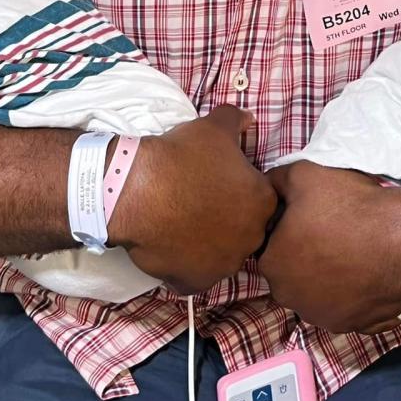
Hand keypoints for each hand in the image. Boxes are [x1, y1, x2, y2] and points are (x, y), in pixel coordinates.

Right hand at [109, 105, 276, 293]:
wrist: (138, 190)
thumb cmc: (182, 156)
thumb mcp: (214, 127)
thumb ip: (237, 120)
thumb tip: (249, 117)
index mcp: (262, 202)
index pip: (262, 198)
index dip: (242, 189)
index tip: (222, 183)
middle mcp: (250, 239)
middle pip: (245, 229)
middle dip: (229, 219)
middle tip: (203, 202)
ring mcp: (222, 265)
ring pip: (222, 255)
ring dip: (209, 243)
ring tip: (184, 222)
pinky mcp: (194, 283)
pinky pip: (195, 276)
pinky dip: (186, 266)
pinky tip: (173, 245)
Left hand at [259, 162, 400, 333]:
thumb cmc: (348, 207)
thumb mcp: (302, 175)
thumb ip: (275, 182)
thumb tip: (267, 187)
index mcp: (273, 266)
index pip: (269, 245)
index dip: (286, 229)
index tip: (306, 217)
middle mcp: (292, 300)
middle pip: (292, 272)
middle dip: (303, 255)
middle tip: (329, 231)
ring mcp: (325, 318)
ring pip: (318, 293)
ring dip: (327, 277)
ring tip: (350, 250)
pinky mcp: (356, 326)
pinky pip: (348, 307)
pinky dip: (353, 293)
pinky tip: (365, 272)